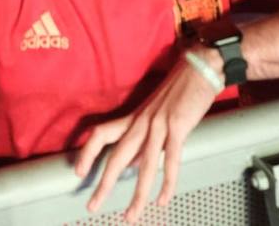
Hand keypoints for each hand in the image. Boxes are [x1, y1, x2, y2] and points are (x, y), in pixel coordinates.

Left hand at [74, 48, 218, 221]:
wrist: (200, 68)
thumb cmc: (180, 91)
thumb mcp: (156, 115)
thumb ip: (145, 141)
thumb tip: (135, 165)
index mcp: (134, 117)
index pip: (101, 133)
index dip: (87, 153)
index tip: (78, 173)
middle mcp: (142, 121)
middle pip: (116, 156)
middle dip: (103, 184)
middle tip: (92, 205)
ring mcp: (159, 124)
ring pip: (143, 165)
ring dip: (137, 194)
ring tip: (131, 215)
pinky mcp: (178, 126)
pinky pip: (170, 160)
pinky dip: (167, 182)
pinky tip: (163, 199)